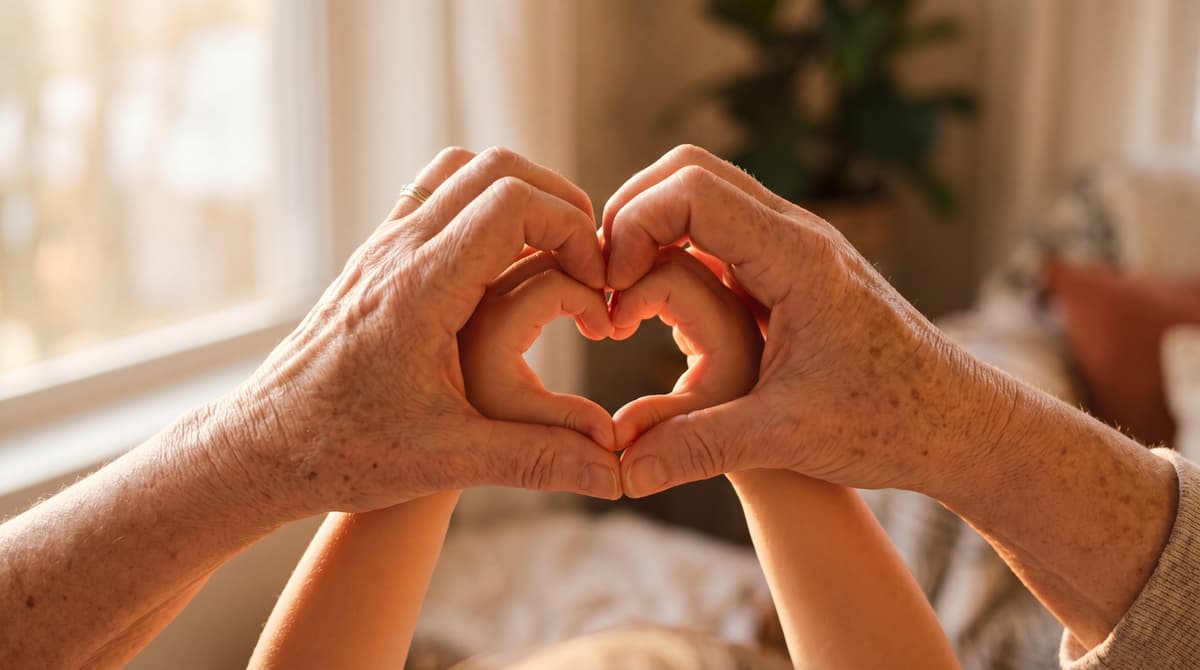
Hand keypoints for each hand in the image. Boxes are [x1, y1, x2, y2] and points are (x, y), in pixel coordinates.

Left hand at [211, 147, 620, 515]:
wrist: (261, 447)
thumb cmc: (342, 452)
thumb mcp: (449, 462)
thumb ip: (538, 458)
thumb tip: (616, 471)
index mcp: (421, 288)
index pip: (514, 202)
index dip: (574, 230)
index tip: (596, 284)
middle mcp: (399, 250)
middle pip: (497, 167)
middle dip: (561, 205)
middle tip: (588, 265)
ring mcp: (383, 246)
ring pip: (464, 170)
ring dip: (521, 197)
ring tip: (552, 258)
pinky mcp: (376, 257)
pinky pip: (437, 194)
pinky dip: (485, 208)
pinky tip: (502, 269)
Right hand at [604, 145, 1014, 499]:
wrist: (961, 425)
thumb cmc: (891, 424)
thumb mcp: (786, 438)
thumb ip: (698, 447)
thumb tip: (622, 472)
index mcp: (795, 256)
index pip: (689, 190)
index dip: (631, 228)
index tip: (610, 293)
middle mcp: (797, 234)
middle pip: (688, 171)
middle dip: (630, 216)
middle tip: (604, 283)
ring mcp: (797, 246)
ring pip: (704, 194)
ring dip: (653, 229)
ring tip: (624, 294)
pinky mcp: (795, 269)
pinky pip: (722, 231)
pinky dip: (678, 249)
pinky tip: (662, 307)